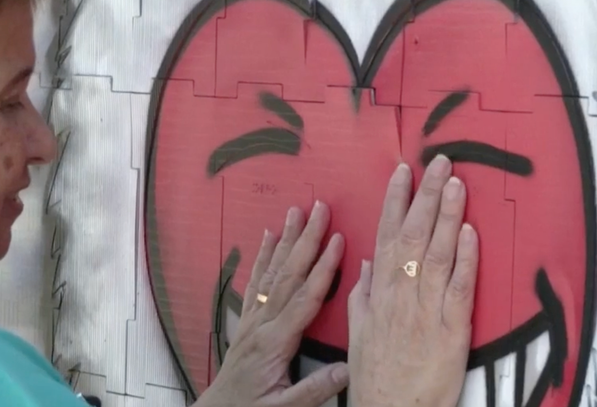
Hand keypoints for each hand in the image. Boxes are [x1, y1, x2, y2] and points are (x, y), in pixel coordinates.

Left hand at [196, 201, 349, 406]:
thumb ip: (315, 389)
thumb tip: (348, 368)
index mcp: (277, 342)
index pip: (305, 298)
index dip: (324, 268)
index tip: (339, 240)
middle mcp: (263, 324)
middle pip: (289, 274)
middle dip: (306, 239)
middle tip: (319, 208)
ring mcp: (254, 319)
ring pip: (272, 272)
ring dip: (286, 240)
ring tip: (296, 212)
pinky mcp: (248, 321)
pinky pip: (256, 282)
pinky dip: (263, 256)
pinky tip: (268, 237)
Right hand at [348, 155, 479, 406]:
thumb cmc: (376, 376)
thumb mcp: (358, 332)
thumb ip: (362, 296)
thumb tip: (367, 263)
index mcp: (378, 292)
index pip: (385, 235)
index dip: (395, 201)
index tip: (403, 171)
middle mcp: (400, 294)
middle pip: (413, 235)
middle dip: (426, 195)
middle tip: (439, 162)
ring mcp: (426, 310)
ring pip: (437, 253)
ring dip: (447, 215)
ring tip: (456, 183)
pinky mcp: (452, 329)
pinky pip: (460, 287)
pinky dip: (466, 258)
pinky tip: (471, 232)